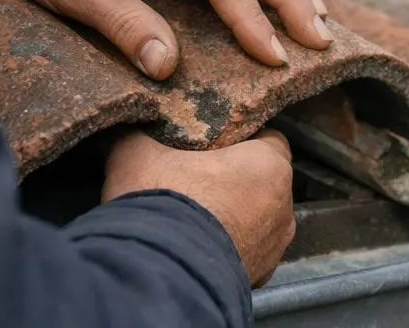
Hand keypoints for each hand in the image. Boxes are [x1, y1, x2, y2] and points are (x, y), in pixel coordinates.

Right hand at [105, 129, 295, 284]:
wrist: (157, 273)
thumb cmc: (161, 200)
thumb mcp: (137, 153)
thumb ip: (138, 134)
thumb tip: (125, 128)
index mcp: (269, 164)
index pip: (268, 139)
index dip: (241, 140)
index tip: (214, 144)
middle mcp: (283, 206)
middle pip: (263, 182)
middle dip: (237, 180)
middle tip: (198, 179)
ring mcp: (273, 247)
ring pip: (257, 221)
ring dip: (233, 218)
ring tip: (194, 217)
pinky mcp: (258, 279)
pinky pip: (245, 255)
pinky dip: (227, 249)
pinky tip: (197, 247)